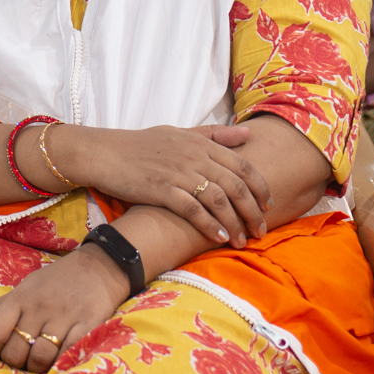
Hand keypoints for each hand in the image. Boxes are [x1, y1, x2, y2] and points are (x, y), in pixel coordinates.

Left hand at [0, 245, 127, 372]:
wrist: (100, 267)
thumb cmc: (55, 283)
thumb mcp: (23, 291)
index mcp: (20, 298)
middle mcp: (40, 307)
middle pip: (15, 351)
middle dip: (15, 362)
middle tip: (22, 359)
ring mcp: (65, 317)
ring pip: (39, 358)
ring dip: (37, 368)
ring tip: (40, 363)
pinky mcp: (88, 325)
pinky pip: (68, 355)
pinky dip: (60, 364)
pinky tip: (59, 362)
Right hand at [64, 123, 271, 247]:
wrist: (105, 152)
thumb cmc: (142, 144)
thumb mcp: (180, 133)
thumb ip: (215, 135)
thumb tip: (248, 133)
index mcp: (201, 143)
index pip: (243, 164)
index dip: (260, 187)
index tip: (268, 206)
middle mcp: (194, 157)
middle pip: (236, 185)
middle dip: (253, 211)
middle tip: (261, 230)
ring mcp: (178, 173)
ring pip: (219, 199)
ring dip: (234, 222)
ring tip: (241, 240)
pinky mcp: (161, 189)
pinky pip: (193, 209)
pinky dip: (209, 224)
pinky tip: (219, 236)